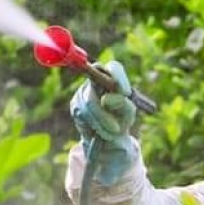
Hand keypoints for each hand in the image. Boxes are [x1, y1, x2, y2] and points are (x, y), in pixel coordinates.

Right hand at [70, 60, 136, 184]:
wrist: (109, 137)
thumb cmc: (122, 120)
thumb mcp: (128, 113)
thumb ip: (123, 105)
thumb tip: (106, 100)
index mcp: (113, 78)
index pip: (114, 68)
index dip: (118, 76)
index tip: (125, 92)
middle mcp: (96, 80)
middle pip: (96, 84)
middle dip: (107, 108)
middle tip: (117, 129)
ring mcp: (84, 91)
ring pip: (89, 102)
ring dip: (102, 122)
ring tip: (113, 133)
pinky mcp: (75, 105)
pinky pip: (82, 114)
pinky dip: (94, 126)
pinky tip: (99, 132)